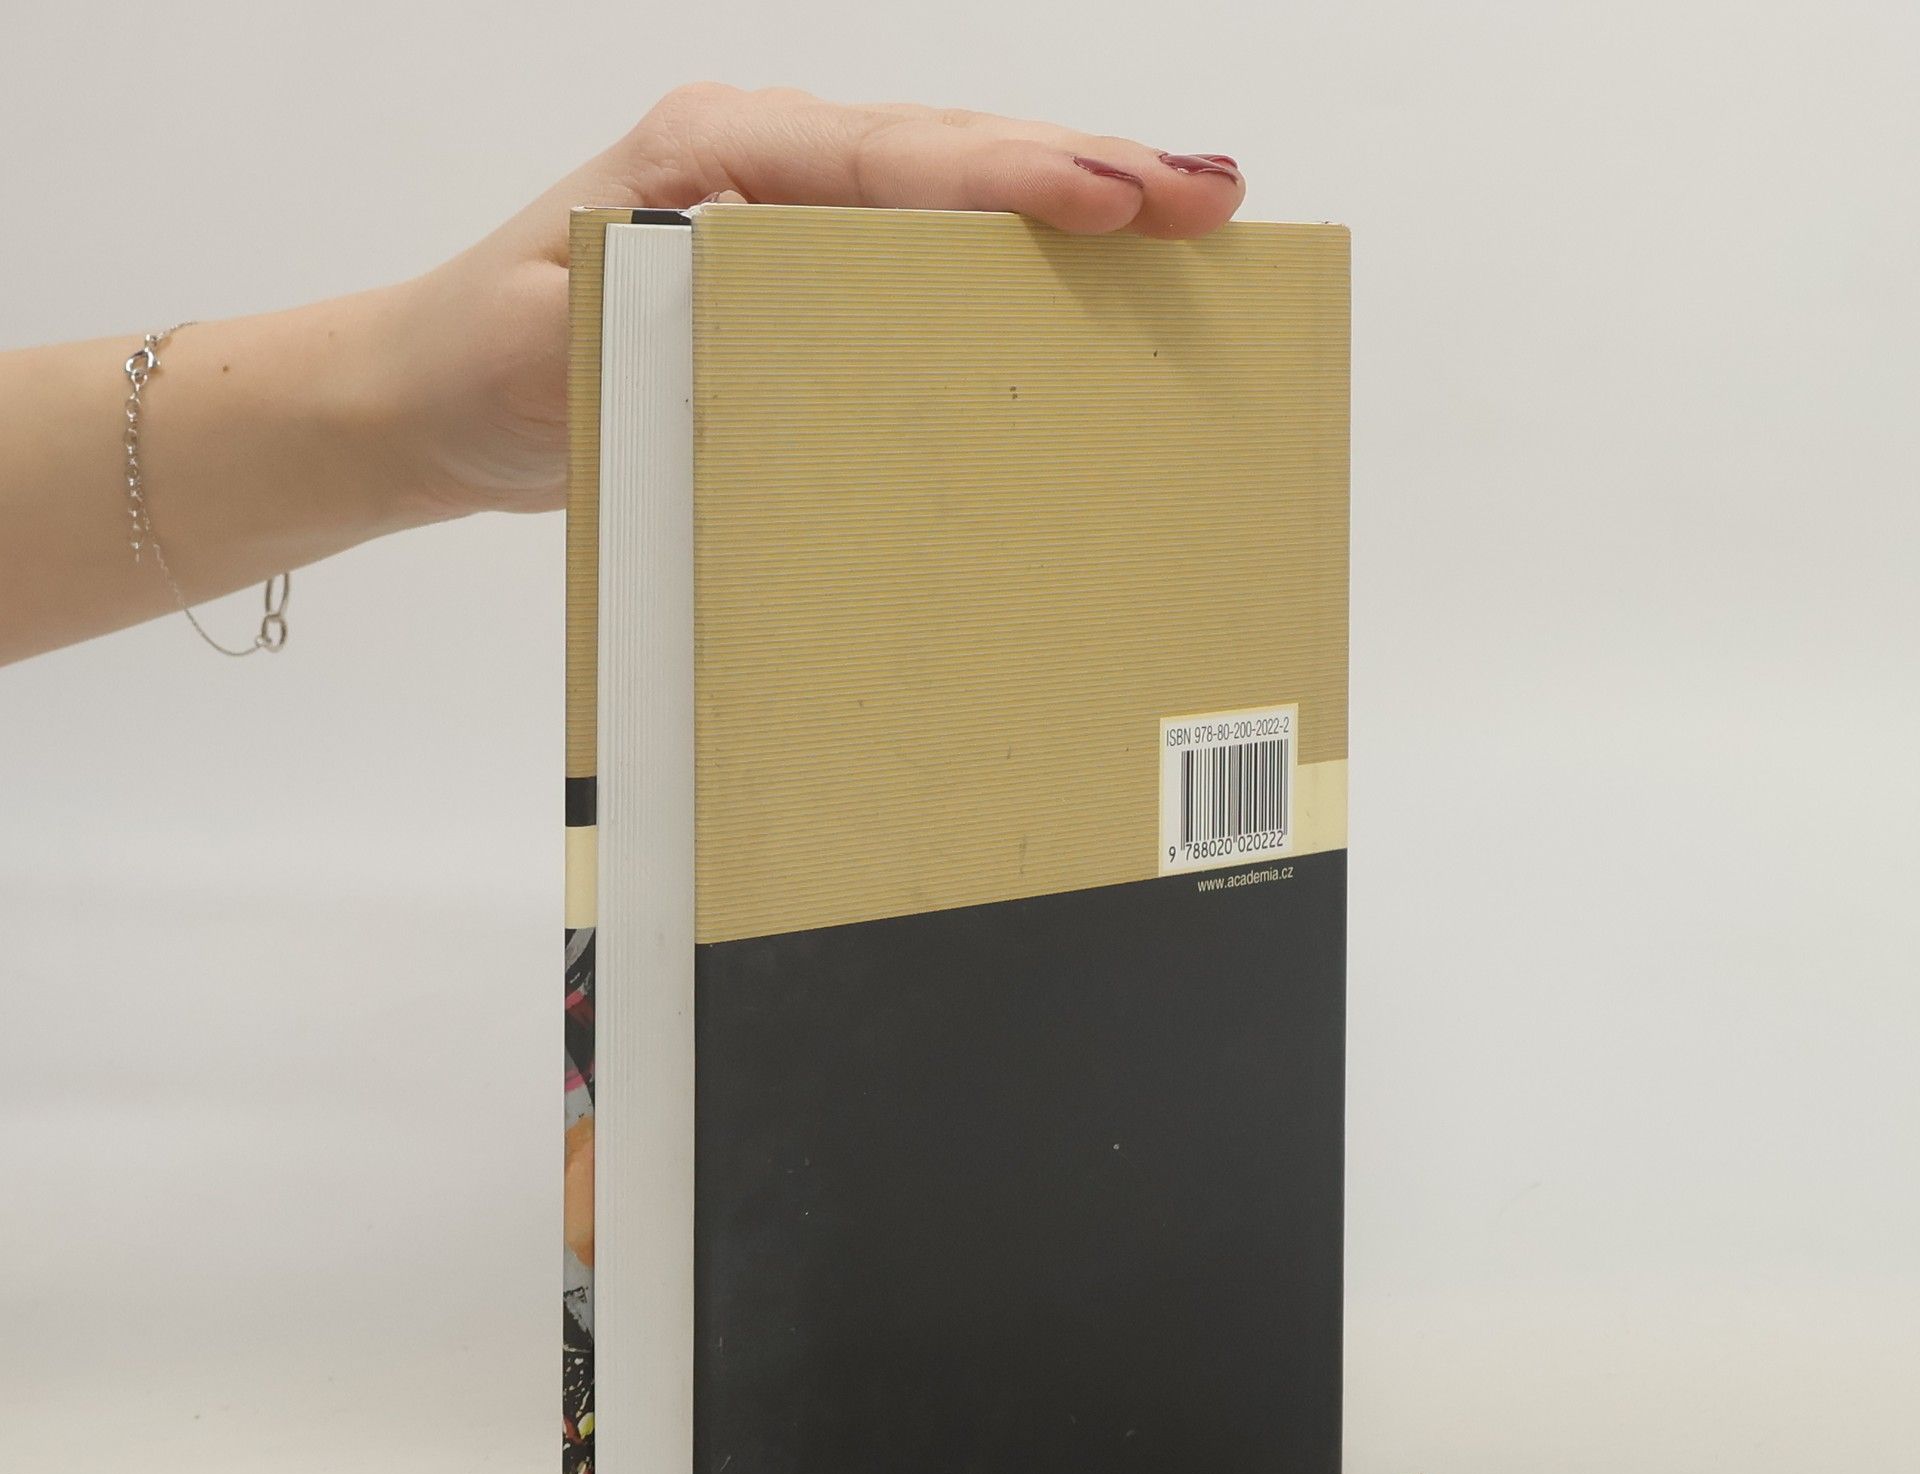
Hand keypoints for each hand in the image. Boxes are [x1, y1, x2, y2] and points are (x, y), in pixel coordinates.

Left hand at [385, 87, 1245, 520]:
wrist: (433, 401)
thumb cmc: (489, 366)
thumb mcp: (565, 336)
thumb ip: (673, 294)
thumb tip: (794, 264)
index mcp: (712, 153)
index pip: (892, 157)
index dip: (1013, 175)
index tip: (1117, 198)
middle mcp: (762, 160)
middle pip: (952, 152)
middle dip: (1089, 170)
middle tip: (1213, 198)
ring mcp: (785, 209)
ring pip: (953, 189)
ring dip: (1072, 203)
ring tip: (1188, 220)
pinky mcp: (796, 270)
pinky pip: (923, 250)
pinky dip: (1010, 256)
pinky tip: (1085, 277)